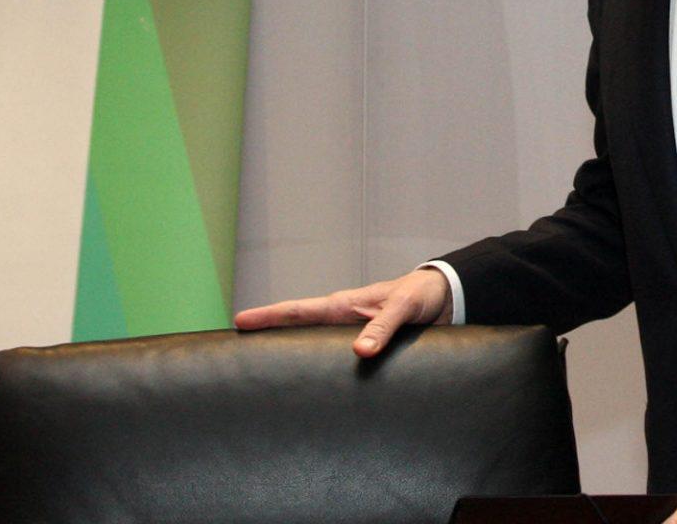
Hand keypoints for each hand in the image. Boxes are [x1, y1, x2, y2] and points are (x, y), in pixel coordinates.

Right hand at [232, 267, 452, 357]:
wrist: (440, 297)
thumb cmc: (419, 296)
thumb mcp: (403, 309)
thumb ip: (383, 328)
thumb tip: (359, 352)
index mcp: (344, 305)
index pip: (299, 311)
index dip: (269, 317)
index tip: (240, 321)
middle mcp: (341, 317)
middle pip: (296, 326)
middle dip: (267, 334)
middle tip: (236, 346)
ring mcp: (348, 330)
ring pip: (310, 341)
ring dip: (289, 351)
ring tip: (262, 368)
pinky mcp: (361, 341)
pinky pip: (330, 352)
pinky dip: (314, 362)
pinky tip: (308, 380)